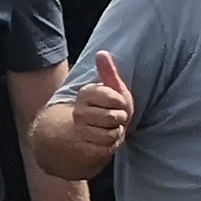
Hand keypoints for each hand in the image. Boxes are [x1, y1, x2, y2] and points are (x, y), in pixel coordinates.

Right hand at [56, 52, 135, 172]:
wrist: (82, 135)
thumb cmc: (104, 109)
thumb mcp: (110, 90)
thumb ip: (108, 72)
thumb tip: (101, 52)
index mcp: (85, 94)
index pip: (114, 97)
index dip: (122, 102)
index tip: (118, 103)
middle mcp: (78, 111)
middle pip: (114, 117)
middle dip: (120, 119)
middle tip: (115, 118)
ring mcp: (79, 131)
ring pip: (111, 133)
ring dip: (116, 133)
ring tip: (109, 129)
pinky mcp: (82, 148)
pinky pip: (107, 148)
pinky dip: (111, 145)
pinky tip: (105, 140)